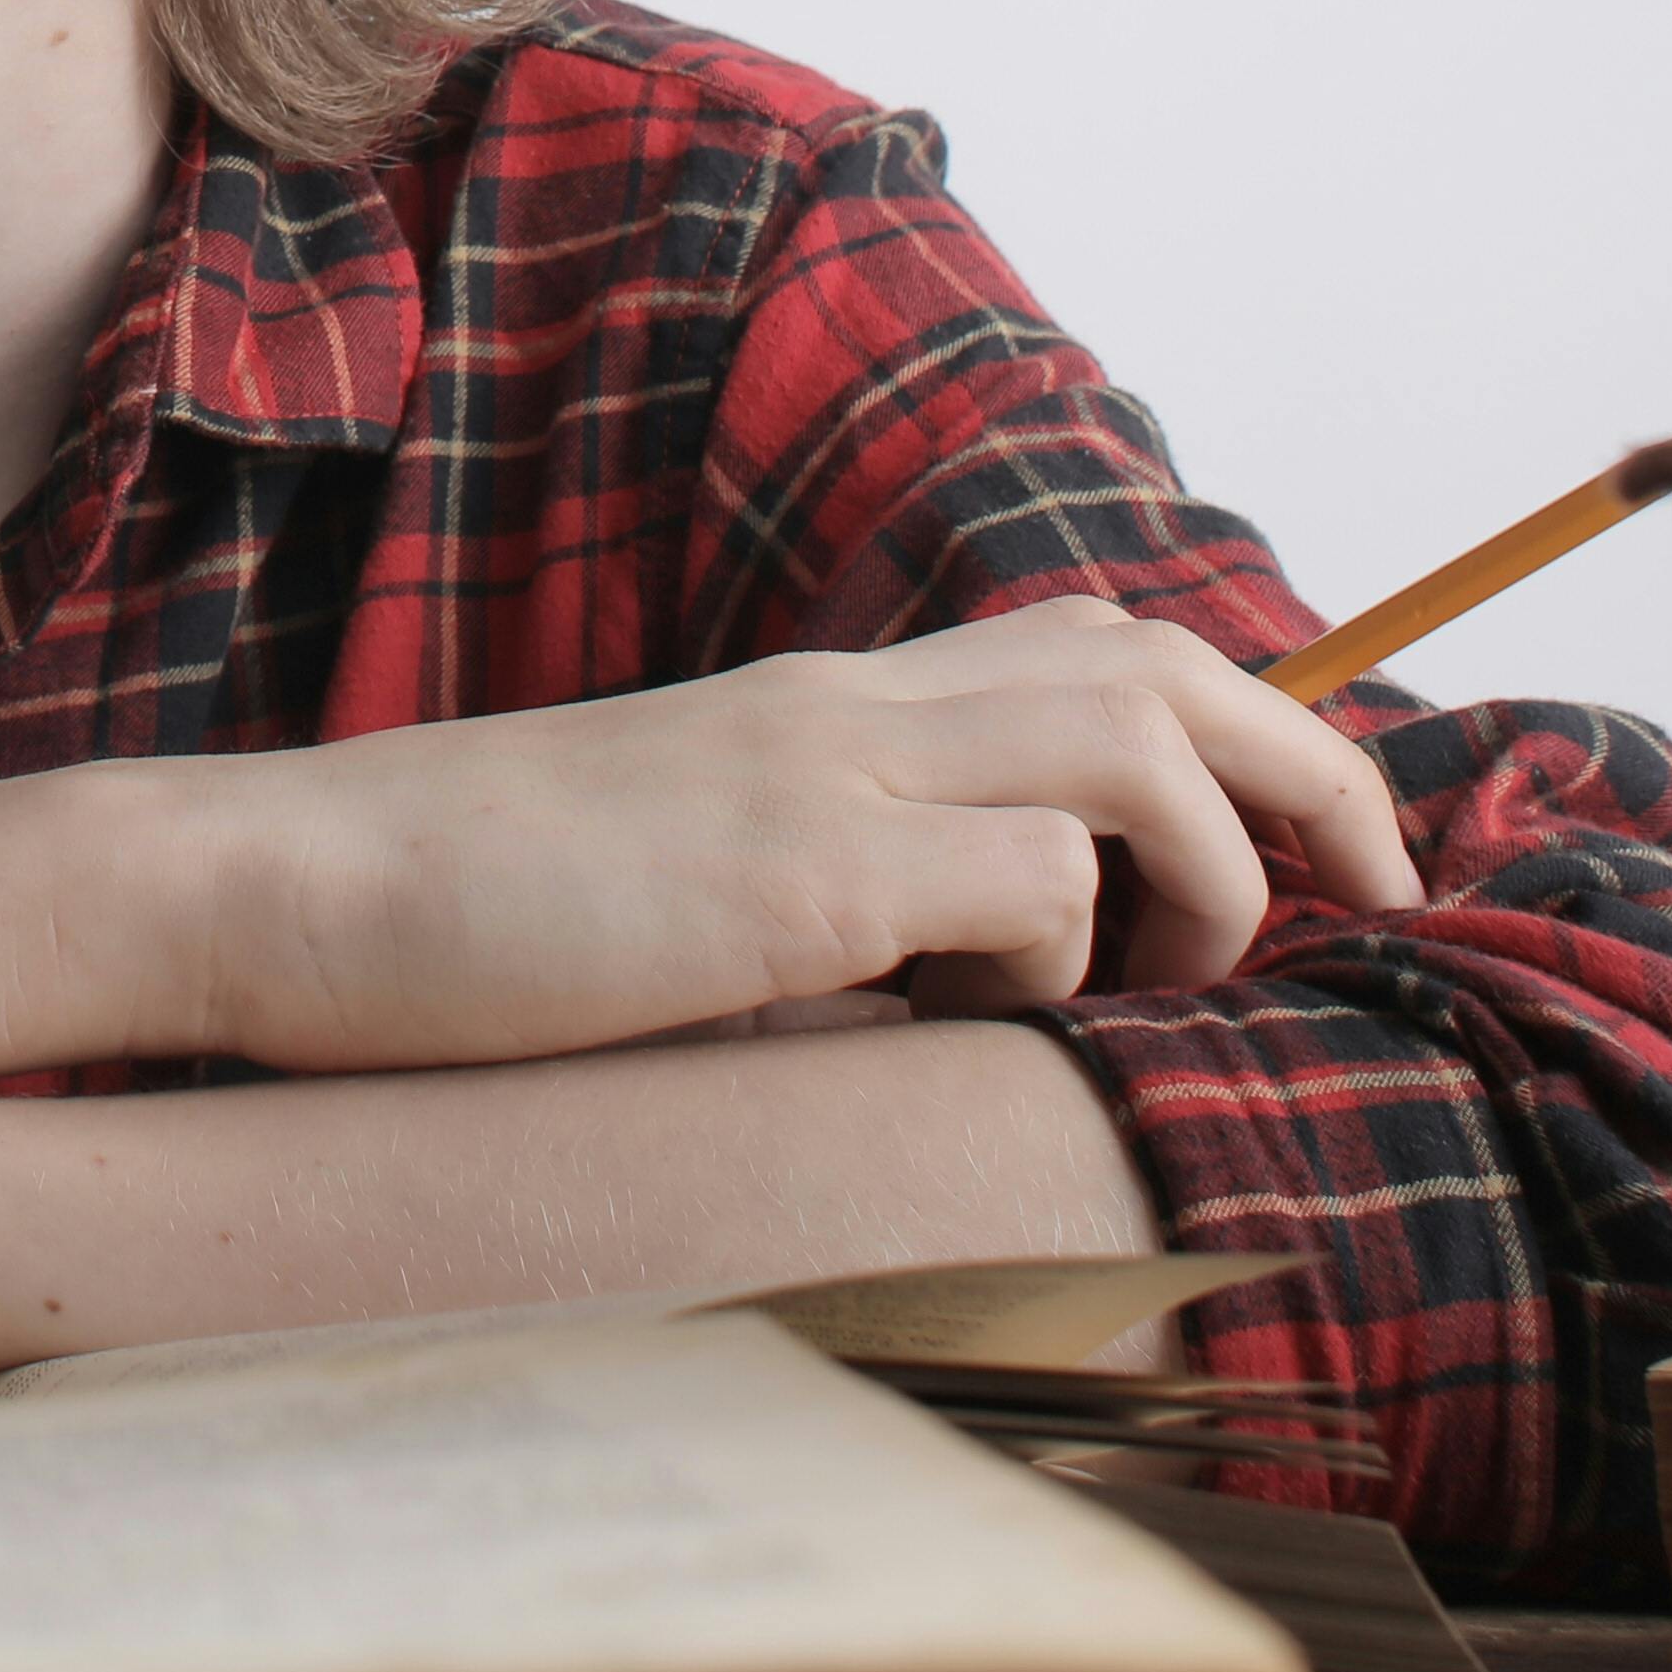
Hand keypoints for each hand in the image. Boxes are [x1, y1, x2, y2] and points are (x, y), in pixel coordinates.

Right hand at [150, 601, 1418, 1072]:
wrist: (285, 894)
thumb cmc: (460, 923)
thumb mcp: (680, 887)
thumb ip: (822, 907)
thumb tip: (960, 993)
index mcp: (819, 708)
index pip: (1090, 646)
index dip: (1250, 730)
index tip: (1325, 854)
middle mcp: (840, 708)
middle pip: (1157, 658)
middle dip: (1315, 769)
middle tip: (1386, 896)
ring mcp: (817, 777)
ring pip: (1129, 744)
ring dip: (1203, 870)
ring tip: (1151, 984)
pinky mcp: (787, 876)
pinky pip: (1025, 888)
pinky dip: (1054, 965)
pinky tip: (949, 1026)